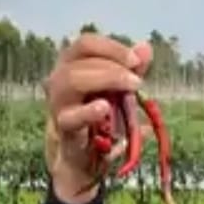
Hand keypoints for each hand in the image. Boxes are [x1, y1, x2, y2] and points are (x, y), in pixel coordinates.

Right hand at [43, 34, 151, 203]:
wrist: (86, 159)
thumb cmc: (100, 119)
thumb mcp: (119, 93)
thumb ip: (131, 70)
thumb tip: (145, 48)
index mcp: (73, 65)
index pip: (86, 44)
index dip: (111, 47)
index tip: (136, 60)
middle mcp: (60, 79)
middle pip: (80, 60)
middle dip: (112, 66)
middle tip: (137, 80)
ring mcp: (58, 103)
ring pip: (70, 80)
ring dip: (104, 79)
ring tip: (130, 88)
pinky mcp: (63, 129)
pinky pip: (70, 117)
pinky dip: (89, 111)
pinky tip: (105, 108)